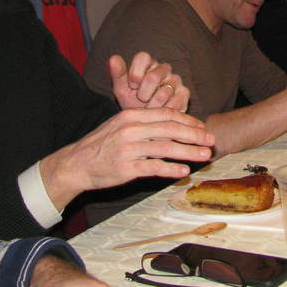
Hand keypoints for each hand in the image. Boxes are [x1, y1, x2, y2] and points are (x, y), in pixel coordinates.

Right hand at [40, 108, 214, 209]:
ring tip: (205, 156)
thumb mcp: (121, 125)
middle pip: (171, 129)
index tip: (203, 128)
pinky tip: (184, 171)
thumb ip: (145, 123)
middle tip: (211, 140)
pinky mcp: (126, 168)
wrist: (75, 164)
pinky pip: (154, 167)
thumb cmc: (102, 144)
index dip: (188, 121)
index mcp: (131, 115)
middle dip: (195, 135)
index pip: (167, 114)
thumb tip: (174, 124)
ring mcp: (128, 148)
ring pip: (166, 148)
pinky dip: (171, 169)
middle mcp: (131, 129)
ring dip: (189, 152)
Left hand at [110, 52, 189, 111]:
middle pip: (153, 77)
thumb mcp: (122, 89)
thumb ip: (118, 73)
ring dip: (152, 106)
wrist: (147, 120)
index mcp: (148, 62)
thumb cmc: (133, 101)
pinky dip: (163, 111)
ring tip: (149, 108)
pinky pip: (174, 103)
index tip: (132, 86)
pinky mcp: (185, 93)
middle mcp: (164, 68)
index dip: (135, 74)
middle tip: (141, 100)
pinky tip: (159, 111)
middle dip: (143, 94)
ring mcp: (176, 80)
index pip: (143, 57)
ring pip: (163, 93)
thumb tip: (113, 58)